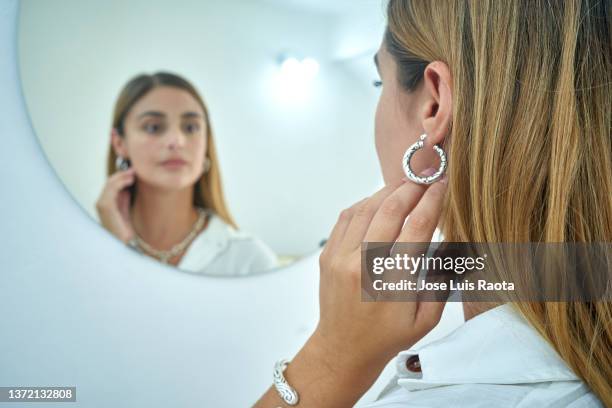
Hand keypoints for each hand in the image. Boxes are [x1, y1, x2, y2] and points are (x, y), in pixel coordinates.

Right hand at [95, 167, 135, 242]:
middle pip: (110, 183)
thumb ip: (124, 196)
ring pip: (109, 185)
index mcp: (107, 204)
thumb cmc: (127, 229)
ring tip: (133, 173)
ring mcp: (101, 207)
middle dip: (122, 174)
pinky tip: (129, 180)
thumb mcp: (126, 208)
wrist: (126, 245)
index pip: (111, 184)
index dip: (121, 175)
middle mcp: (102, 204)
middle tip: (135, 169)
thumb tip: (129, 179)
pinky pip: (110, 191)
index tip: (133, 170)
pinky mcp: (105, 209)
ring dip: (121, 177)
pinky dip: (119, 184)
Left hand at [314, 174, 448, 371]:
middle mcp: (363, 264)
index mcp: (392, 281)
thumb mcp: (427, 318)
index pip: (417, 227)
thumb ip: (441, 280)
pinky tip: (379, 199)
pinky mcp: (328, 255)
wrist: (343, 349)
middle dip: (412, 187)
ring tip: (406, 182)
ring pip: (365, 208)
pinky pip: (347, 217)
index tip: (443, 184)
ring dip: (387, 190)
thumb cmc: (387, 336)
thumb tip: (452, 245)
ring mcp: (341, 258)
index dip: (433, 200)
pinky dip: (365, 202)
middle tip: (426, 176)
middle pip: (390, 209)